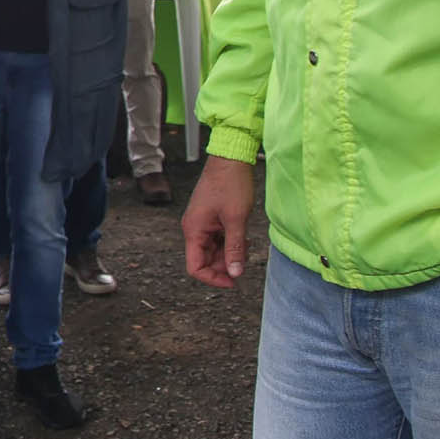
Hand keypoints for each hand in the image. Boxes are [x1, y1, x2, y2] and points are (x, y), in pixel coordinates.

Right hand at [181, 154, 256, 286]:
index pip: (195, 267)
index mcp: (194, 230)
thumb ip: (235, 249)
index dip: (213, 279)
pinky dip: (230, 242)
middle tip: (244, 260)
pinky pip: (218, 238)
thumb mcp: (236, 220)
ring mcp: (202, 222)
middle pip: (205, 260)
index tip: (233, 281)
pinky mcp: (210, 217)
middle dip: (224, 265)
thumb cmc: (231, 184)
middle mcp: (194, 228)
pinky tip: (243, 237)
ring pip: (213, 250)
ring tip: (245, 245)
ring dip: (229, 253)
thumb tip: (236, 274)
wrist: (231, 156)